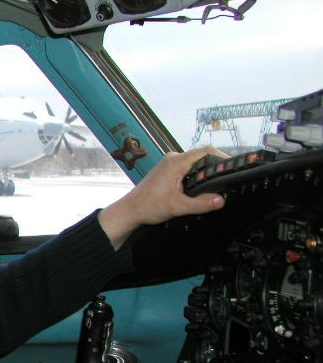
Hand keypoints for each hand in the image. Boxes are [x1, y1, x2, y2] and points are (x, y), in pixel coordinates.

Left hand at [98, 146, 226, 249]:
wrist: (130, 211)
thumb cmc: (147, 206)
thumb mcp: (178, 207)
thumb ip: (201, 203)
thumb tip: (220, 200)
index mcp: (176, 162)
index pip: (206, 151)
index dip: (222, 157)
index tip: (232, 166)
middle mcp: (173, 159)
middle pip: (201, 157)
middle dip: (213, 168)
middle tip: (224, 180)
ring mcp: (169, 164)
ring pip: (194, 164)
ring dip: (203, 173)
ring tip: (213, 186)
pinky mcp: (167, 171)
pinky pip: (187, 169)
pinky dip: (195, 176)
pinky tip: (198, 188)